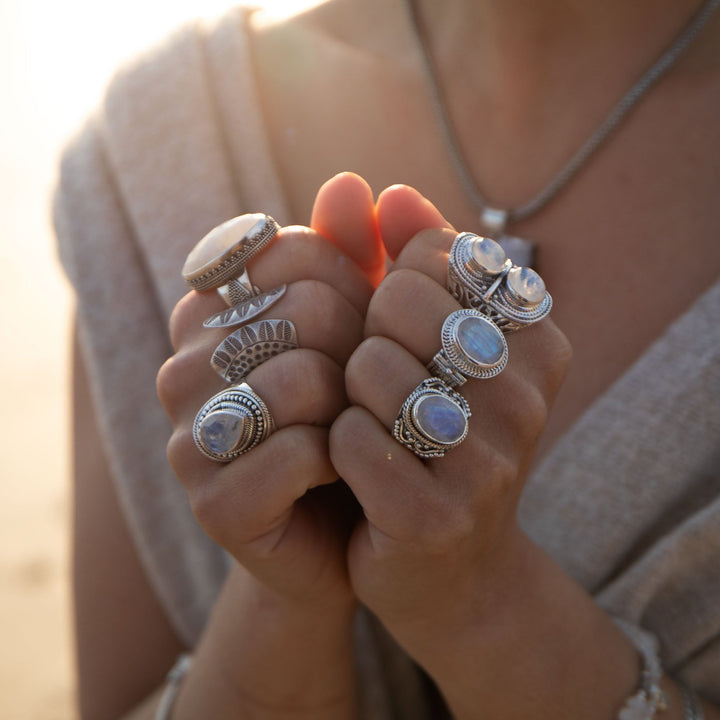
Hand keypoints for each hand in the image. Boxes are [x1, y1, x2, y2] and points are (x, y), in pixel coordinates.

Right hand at [157, 173, 381, 610]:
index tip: (361, 324)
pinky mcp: (212, 504)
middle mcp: (182, 366)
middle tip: (363, 385)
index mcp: (209, 311)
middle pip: (304, 311)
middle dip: (359, 347)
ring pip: (299, 380)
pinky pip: (299, 452)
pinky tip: (338, 472)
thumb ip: (355, 254)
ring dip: (350, 405)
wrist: (350, 516)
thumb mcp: (360, 325)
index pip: (295, 250)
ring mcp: (187, 437)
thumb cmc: (351, 408)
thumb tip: (353, 182)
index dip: (353, 285)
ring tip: (351, 427)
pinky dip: (340, 460)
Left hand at [330, 183, 572, 653]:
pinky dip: (336, 444)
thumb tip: (381, 189)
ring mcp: (489, 460)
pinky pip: (347, 438)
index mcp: (537, 337)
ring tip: (372, 422)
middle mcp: (528, 394)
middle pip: (400, 303)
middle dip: (369, 336)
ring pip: (369, 368)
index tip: (402, 332)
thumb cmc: (434, 432)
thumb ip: (411, 258)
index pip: (433, 256)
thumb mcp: (433, 341)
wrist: (445, 563)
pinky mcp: (435, 516)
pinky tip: (357, 466)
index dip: (393, 289)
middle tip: (379, 380)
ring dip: (348, 393)